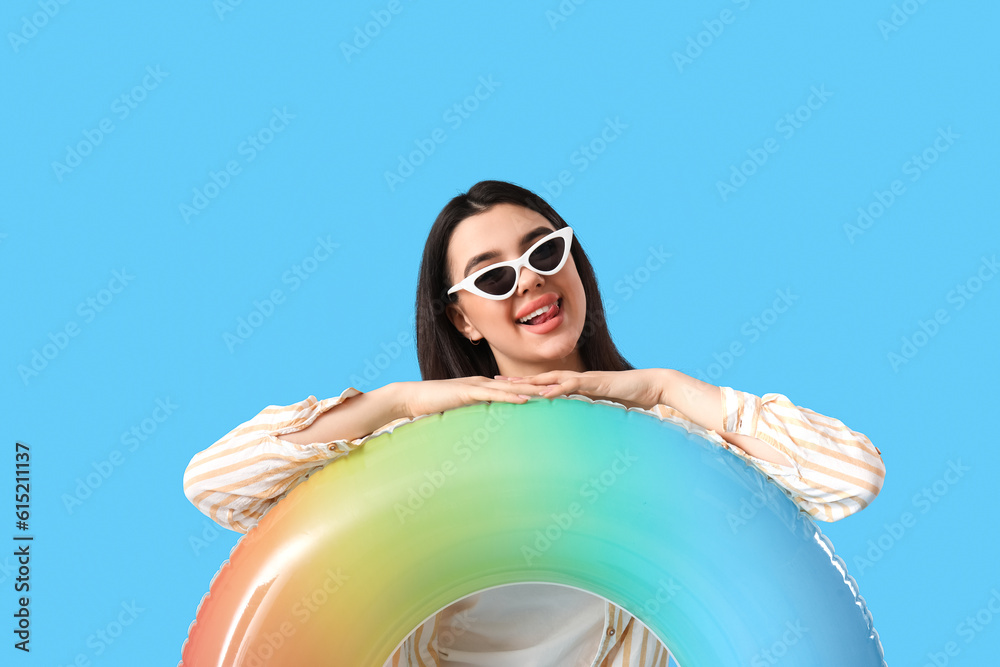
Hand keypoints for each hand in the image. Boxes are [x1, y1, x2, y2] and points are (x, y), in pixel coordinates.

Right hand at [395, 376, 550, 418]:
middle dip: (542, 385)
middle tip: (565, 387)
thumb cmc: (435, 406)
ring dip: (533, 389)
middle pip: (519, 383)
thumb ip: (475, 414)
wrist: (414, 398)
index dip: (535, 388)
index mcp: (484, 387)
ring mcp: (477, 386)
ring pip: (512, 387)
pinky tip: (527, 399)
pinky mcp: (469, 393)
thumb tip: (488, 426)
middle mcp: (484, 383)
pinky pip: (495, 395)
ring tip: (554, 392)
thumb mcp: (461, 411)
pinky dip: (512, 396)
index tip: (555, 390)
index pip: (515, 386)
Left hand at [493, 369, 665, 410]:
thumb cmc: (631, 397)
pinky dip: (556, 389)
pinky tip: (542, 394)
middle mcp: (578, 378)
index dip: (527, 384)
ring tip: (510, 384)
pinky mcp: (596, 383)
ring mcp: (586, 379)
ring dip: (531, 382)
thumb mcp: (604, 409)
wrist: (653, 386)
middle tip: (495, 381)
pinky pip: (572, 385)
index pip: (547, 383)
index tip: (507, 387)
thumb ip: (591, 414)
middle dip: (519, 379)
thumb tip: (581, 426)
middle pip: (542, 378)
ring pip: (552, 378)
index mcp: (578, 384)